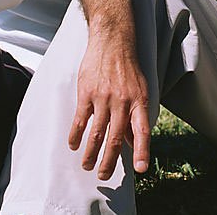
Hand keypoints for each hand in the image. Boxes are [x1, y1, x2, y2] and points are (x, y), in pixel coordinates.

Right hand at [68, 36, 151, 179]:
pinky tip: (74, 145)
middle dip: (109, 161)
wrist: (112, 41)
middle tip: (103, 175)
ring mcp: (103, 97)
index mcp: (138, 102)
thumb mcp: (140, 90)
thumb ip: (136, 116)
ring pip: (96, 133)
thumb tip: (132, 142)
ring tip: (87, 165)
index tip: (140, 168)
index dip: (142, 151)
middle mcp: (122, 102)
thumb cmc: (128, 67)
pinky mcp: (86, 92)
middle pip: (115, 138)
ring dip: (91, 153)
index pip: (142, 131)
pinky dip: (76, 135)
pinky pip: (81, 119)